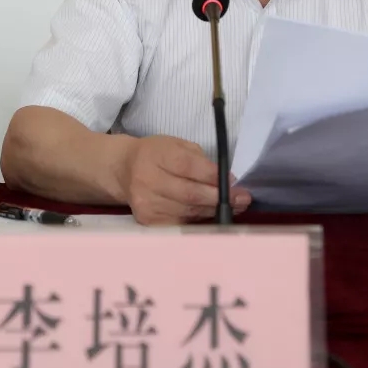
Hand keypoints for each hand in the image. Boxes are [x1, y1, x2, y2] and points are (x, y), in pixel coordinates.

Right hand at [116, 135, 250, 224]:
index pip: (188, 167)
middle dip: (220, 198)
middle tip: (243, 199)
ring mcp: (146, 203)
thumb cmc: (157, 154)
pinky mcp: (147, 220)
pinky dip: (199, 218)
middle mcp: (148, 180)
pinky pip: (181, 222)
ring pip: (189, 211)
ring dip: (213, 210)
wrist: (124, 169)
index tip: (234, 180)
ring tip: (234, 206)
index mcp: (156, 155)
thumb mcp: (177, 145)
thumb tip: (226, 180)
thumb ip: (200, 160)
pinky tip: (211, 213)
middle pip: (190, 194)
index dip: (213, 176)